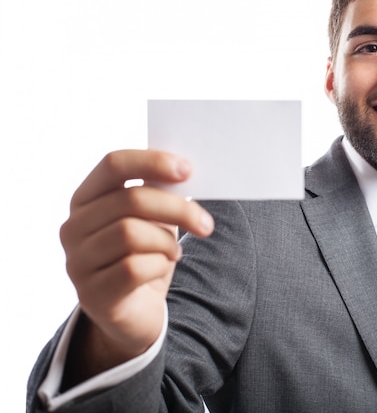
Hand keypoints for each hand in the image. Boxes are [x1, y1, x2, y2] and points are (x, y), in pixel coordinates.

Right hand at [60, 150, 212, 383]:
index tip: (188, 170)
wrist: (133, 311)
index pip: (113, 164)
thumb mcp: (151, 219)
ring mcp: (77, 261)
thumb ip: (158, 192)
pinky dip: (159, 265)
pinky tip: (162, 268)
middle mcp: (73, 227)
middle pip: (131, 200)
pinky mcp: (92, 294)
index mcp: (86, 198)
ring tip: (172, 252)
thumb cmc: (144, 254)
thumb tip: (184, 171)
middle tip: (206, 223)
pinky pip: (133, 268)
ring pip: (131, 234)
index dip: (152, 162)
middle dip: (178, 209)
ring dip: (166, 242)